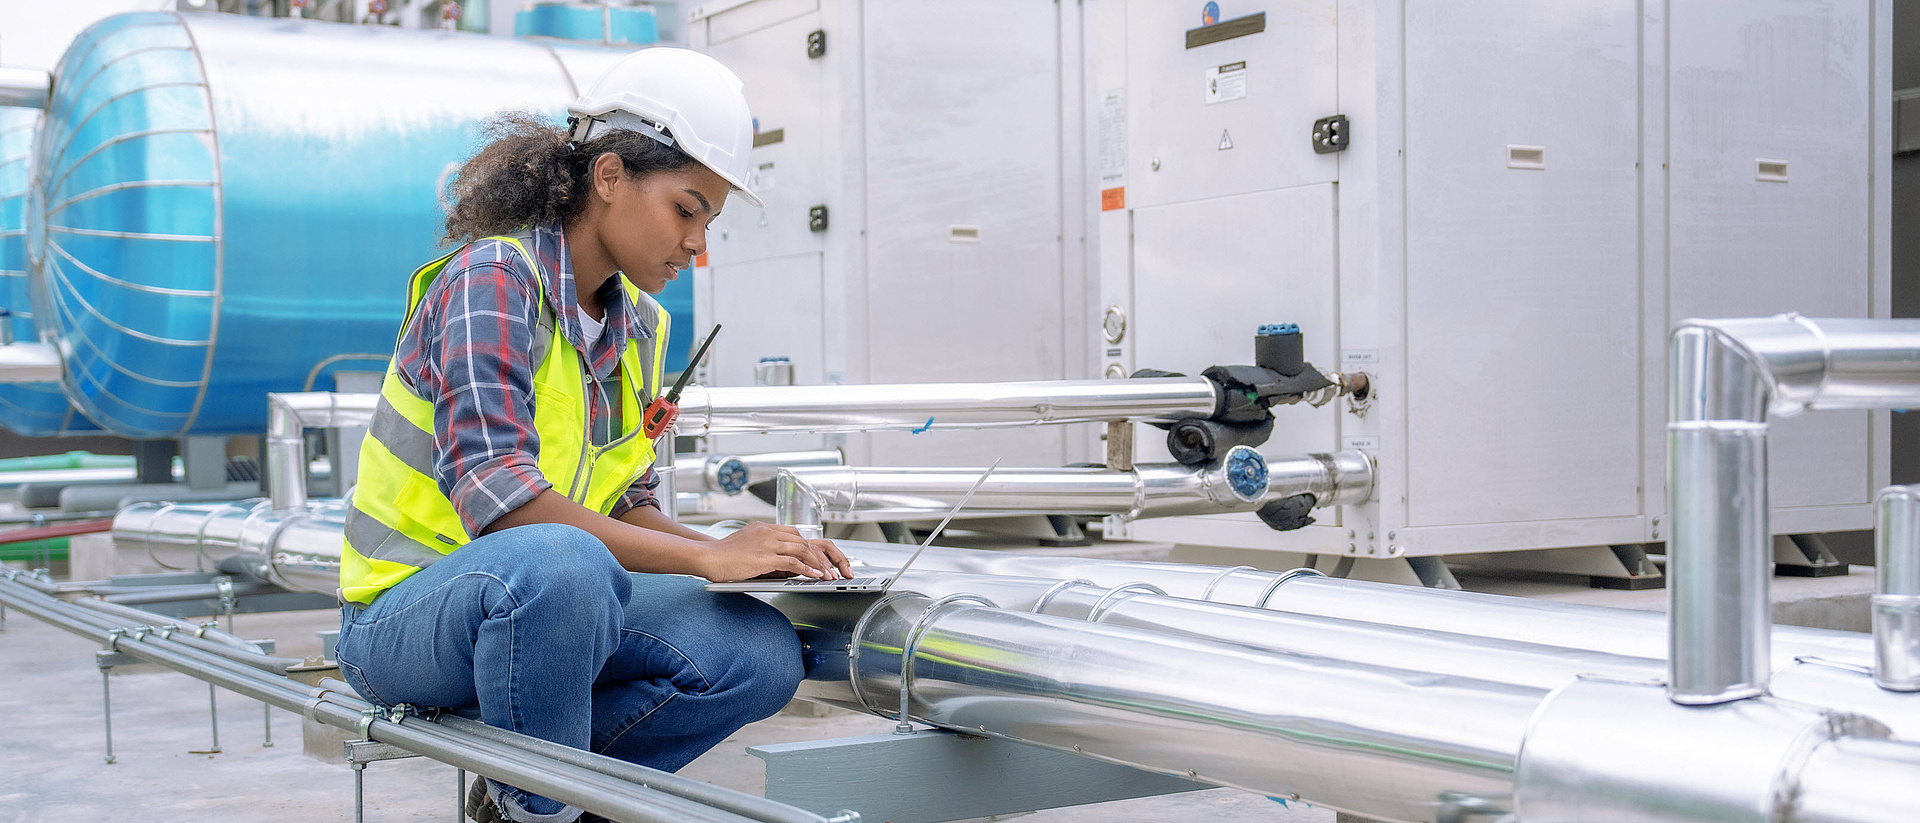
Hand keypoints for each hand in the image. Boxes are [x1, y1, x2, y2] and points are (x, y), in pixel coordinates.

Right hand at [696, 522, 854, 582]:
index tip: (819, 558)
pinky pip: (793, 562)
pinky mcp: (765, 556)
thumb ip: (765, 551)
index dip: (810, 547)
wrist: (706, 556)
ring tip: (827, 575)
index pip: (795, 534)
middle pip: (803, 541)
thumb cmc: (722, 556)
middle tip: (830, 568)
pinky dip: (807, 569)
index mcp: (764, 528)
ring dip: (818, 564)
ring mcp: (767, 543)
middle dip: (820, 556)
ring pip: (802, 550)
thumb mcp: (746, 547)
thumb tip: (784, 565)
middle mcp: (768, 532)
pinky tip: (814, 576)